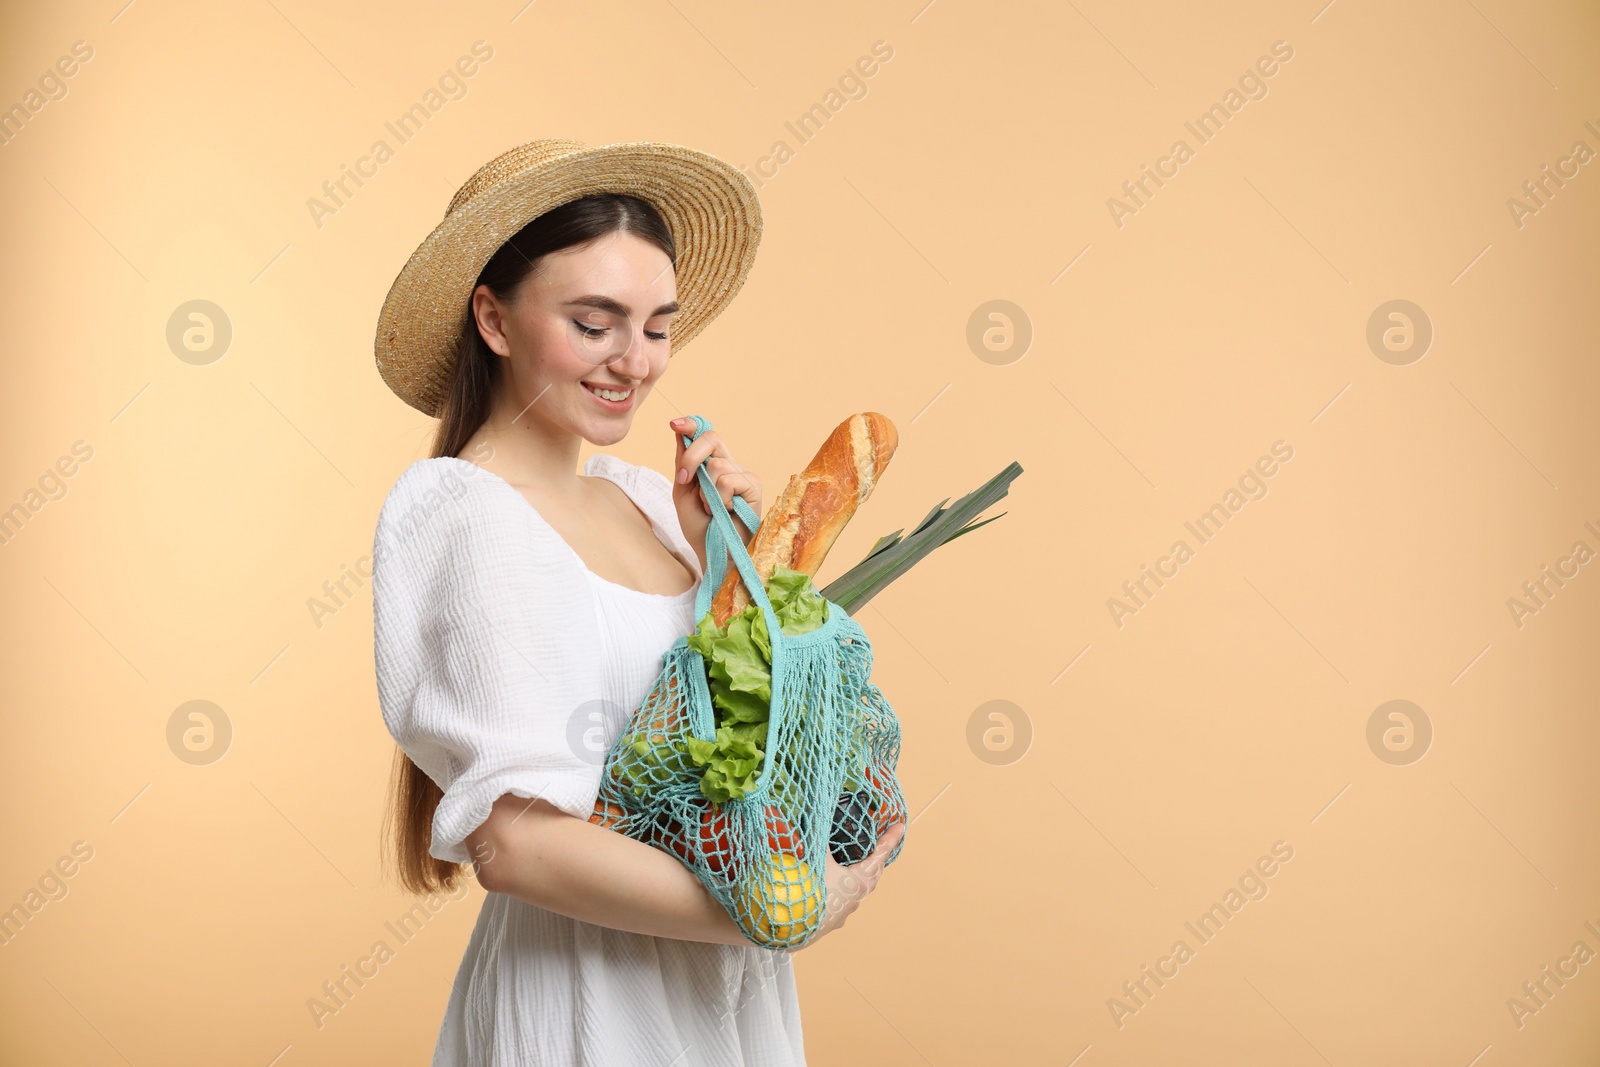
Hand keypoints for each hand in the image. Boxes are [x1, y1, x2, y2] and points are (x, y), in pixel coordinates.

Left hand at [669, 417, 761, 568]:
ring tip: (712, 509)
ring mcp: (744, 475)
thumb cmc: (699, 527)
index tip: (675, 424)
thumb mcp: (682, 492)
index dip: (692, 425)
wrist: (712, 552)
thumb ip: (682, 463)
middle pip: (712, 439)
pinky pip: (728, 481)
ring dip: (706, 491)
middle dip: (691, 456)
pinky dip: (720, 499)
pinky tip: (725, 512)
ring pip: (717, 465)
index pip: (705, 436)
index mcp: (713, 465)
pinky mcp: (754, 487)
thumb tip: (679, 432)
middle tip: (684, 478)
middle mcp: (730, 465)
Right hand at [785, 821, 904, 953]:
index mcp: (859, 881)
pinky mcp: (831, 922)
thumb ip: (821, 836)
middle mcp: (856, 898)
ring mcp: (845, 912)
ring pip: (860, 891)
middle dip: (877, 858)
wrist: (792, 927)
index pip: (880, 854)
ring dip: (861, 877)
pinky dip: (844, 892)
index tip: (900, 826)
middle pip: (874, 874)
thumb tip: (821, 818)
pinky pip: (844, 903)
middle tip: (879, 845)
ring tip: (857, 866)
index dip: (890, 838)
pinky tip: (833, 890)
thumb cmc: (810, 890)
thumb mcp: (817, 857)